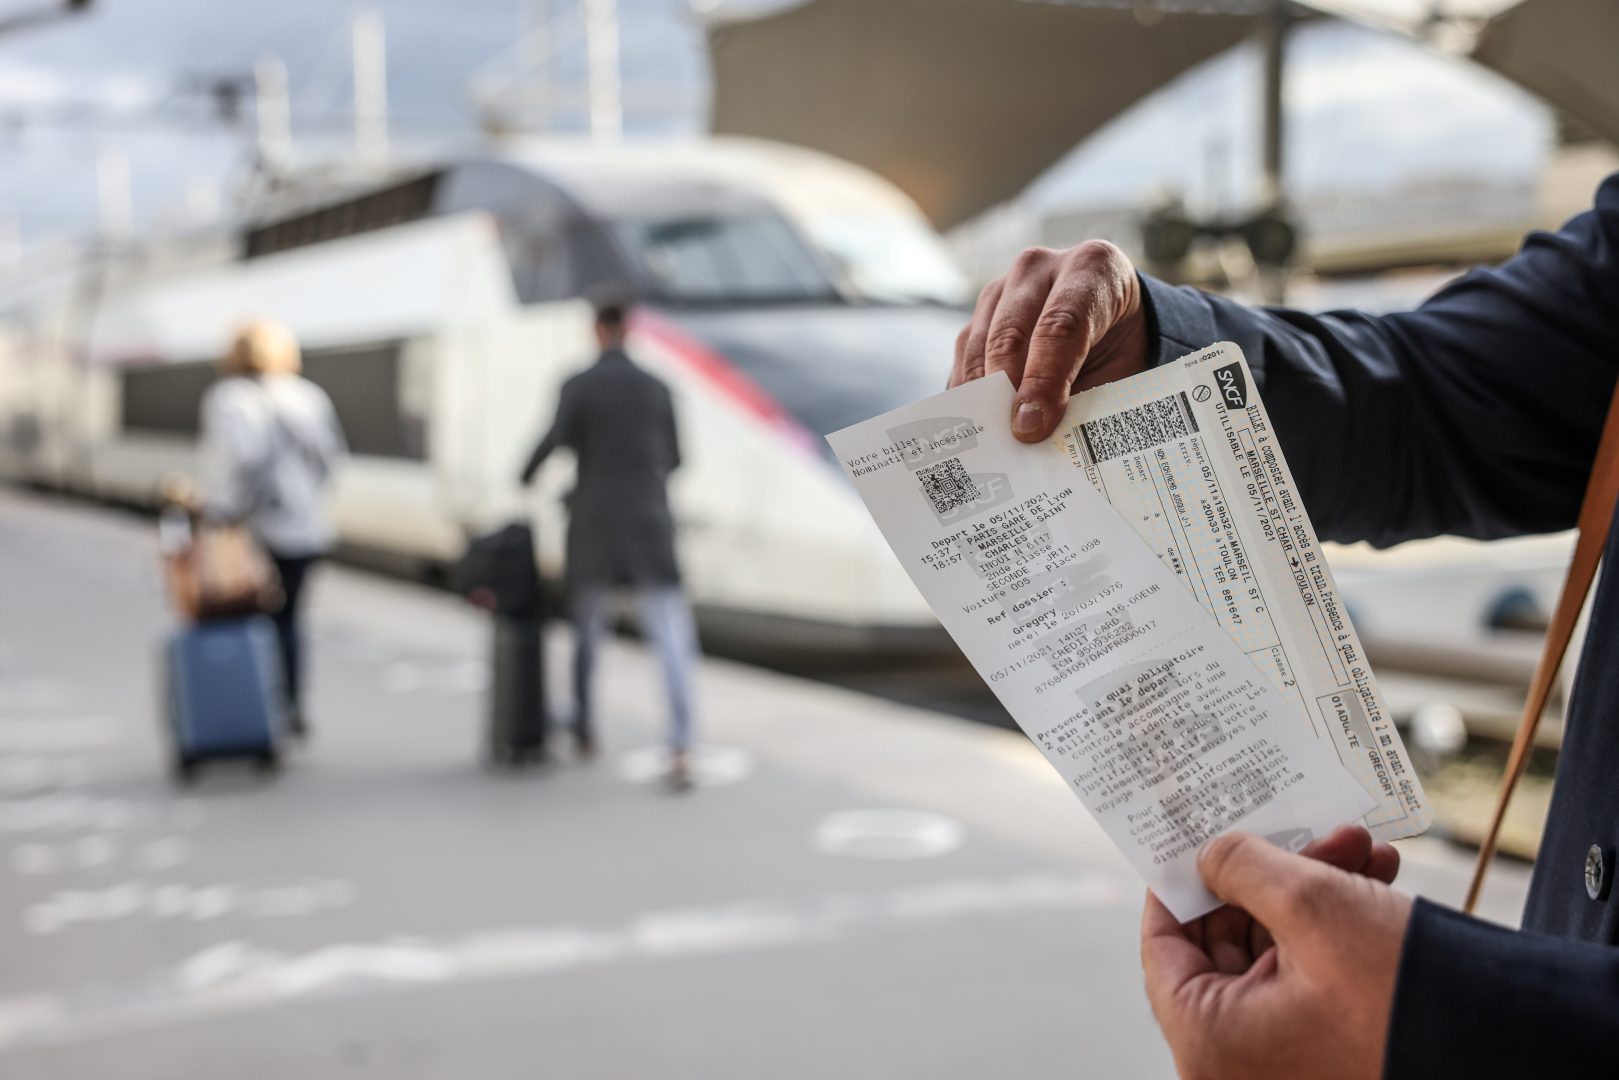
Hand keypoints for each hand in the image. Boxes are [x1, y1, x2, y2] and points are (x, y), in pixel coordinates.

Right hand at [950, 240, 1149, 441]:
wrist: (1112, 321)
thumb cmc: (1120, 346)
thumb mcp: (1123, 369)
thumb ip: (1088, 397)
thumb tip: (1042, 439)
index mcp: (1092, 267)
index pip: (1061, 325)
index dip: (1043, 379)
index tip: (1031, 426)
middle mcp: (1041, 267)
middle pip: (1010, 332)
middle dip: (1005, 390)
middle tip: (1007, 436)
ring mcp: (1004, 287)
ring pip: (977, 344)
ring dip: (981, 395)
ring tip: (988, 438)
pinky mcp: (979, 313)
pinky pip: (963, 355)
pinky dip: (968, 392)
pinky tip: (976, 423)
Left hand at [1141, 825, 1413, 1079]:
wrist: (1511, 1046)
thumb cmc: (1401, 991)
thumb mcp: (1310, 905)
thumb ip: (1242, 867)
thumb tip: (1210, 855)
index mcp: (1208, 1038)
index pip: (1164, 944)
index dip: (1181, 880)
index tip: (1197, 833)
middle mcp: (1237, 1058)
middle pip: (1226, 940)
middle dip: (1269, 873)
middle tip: (1299, 824)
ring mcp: (1286, 1055)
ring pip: (1278, 948)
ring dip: (1314, 888)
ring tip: (1356, 843)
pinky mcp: (1331, 1046)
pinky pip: (1315, 973)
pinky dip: (1340, 922)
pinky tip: (1376, 872)